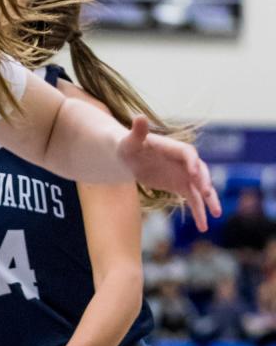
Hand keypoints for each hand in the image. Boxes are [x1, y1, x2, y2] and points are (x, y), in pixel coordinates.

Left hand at [117, 117, 219, 231]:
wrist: (131, 156)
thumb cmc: (129, 146)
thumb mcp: (130, 141)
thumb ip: (137, 131)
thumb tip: (138, 118)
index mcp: (173, 148)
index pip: (187, 153)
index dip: (191, 162)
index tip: (193, 173)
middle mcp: (184, 161)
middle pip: (200, 170)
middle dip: (204, 181)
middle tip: (207, 193)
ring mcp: (184, 174)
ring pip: (201, 188)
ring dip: (209, 201)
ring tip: (216, 214)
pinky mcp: (181, 186)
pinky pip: (193, 200)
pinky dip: (199, 212)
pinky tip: (202, 227)